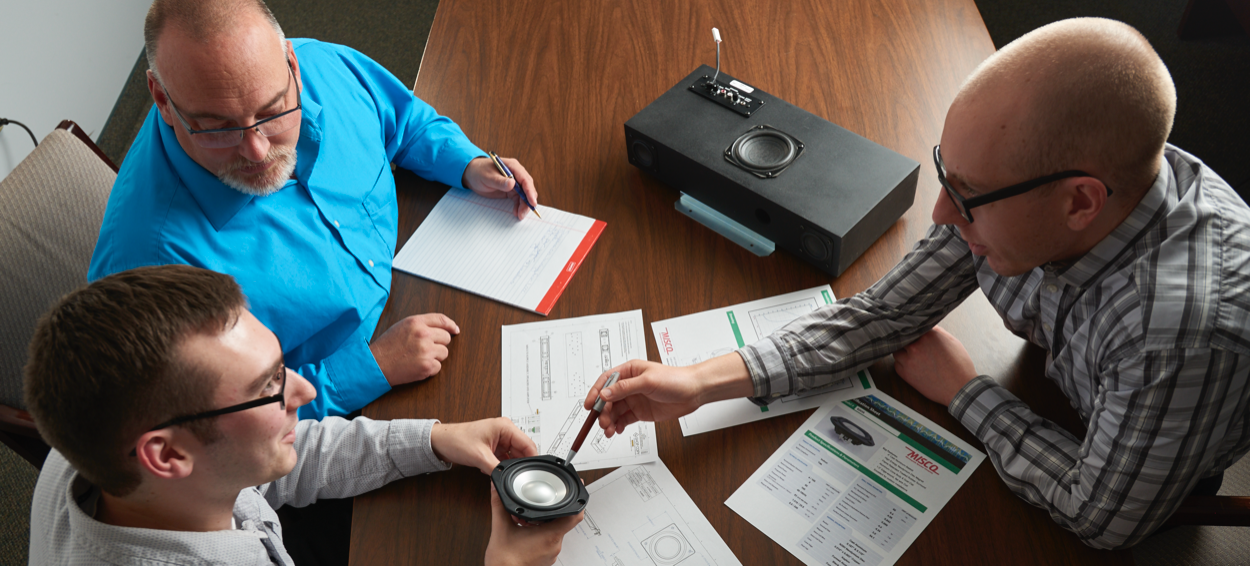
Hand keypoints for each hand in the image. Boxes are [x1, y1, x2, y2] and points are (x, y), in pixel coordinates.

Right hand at [369, 313, 459, 386]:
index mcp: (416, 322)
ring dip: (435, 356)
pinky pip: (438, 367)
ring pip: (444, 353)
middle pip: (446, 338)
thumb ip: (421, 325)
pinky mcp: (427, 366)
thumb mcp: (402, 327)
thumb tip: (443, 327)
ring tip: (418, 357)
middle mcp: (423, 334)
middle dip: (439, 343)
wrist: (376, 365)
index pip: (441, 319)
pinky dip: (430, 369)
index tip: (455, 330)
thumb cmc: (387, 347)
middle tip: (425, 349)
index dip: (450, 325)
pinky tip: (417, 366)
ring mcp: (426, 351)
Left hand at [430, 417, 536, 473]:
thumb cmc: (456, 440)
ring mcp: (499, 440)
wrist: (440, 442)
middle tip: (516, 476)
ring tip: (499, 471)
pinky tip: (491, 470)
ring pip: (513, 457)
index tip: (533, 472)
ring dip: (508, 466)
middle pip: (522, 451)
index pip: (528, 444)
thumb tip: (507, 478)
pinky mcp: (494, 447)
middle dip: (518, 465)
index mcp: (505, 427)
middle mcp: (504, 432)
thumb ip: (497, 469)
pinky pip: (504, 459)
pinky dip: (500, 467)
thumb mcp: (480, 457)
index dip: (532, 459)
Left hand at [462, 156, 538, 218]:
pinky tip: (516, 212)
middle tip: (524, 213)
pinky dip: (519, 206)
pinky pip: (518, 199)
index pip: (525, 179)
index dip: (530, 191)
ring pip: (524, 195)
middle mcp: (516, 174)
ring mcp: (514, 183)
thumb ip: (500, 181)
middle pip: (527, 188)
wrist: (472, 175)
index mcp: (513, 167)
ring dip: (524, 205)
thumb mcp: (487, 177)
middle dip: (528, 201)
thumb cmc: (479, 172)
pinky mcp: (511, 190)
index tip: (532, 202)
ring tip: (520, 216)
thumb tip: (512, 184)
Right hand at [485, 484, 581, 565]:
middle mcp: (554, 545)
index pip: (574, 516)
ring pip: (554, 531)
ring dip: (543, 523)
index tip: (576, 491)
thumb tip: (497, 489)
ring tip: (527, 521)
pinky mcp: (546, 559)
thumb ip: (499, 505)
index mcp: (549, 535)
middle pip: (562, 521)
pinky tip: (527, 532)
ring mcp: (551, 554)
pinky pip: (549, 542)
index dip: (578, 501)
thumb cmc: (504, 561)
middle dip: (550, 512)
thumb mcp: (500, 528)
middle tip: (538, 506)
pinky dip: (540, 534)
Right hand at [584, 355, 752, 437]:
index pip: (606, 381)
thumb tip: (605, 393)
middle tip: (603, 422)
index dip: (595, 392)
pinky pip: (624, 419)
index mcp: (629, 371)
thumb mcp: (648, 381)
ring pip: (615, 411)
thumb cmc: (675, 379)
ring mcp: (635, 399)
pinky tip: (617, 430)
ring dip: (609, 420)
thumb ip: (624, 388)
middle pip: (608, 399)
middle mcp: (630, 385)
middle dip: (603, 411)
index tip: (589, 405)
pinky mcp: (641, 412)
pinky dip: (618, 426)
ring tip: (609, 430)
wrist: (694, 392)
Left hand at [893, 326, 977, 405]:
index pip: (913, 327)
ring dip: (904, 353)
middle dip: (908, 342)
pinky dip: (903, 364)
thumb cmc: (959, 367)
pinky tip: (914, 367)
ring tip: (916, 358)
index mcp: (928, 335)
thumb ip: (937, 331)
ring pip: (897, 351)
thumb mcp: (953, 342)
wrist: (960, 389)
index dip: (914, 331)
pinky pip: (897, 365)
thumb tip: (927, 326)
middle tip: (915, 346)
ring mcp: (908, 360)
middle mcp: (915, 346)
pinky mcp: (905, 373)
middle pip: (903, 338)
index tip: (915, 334)